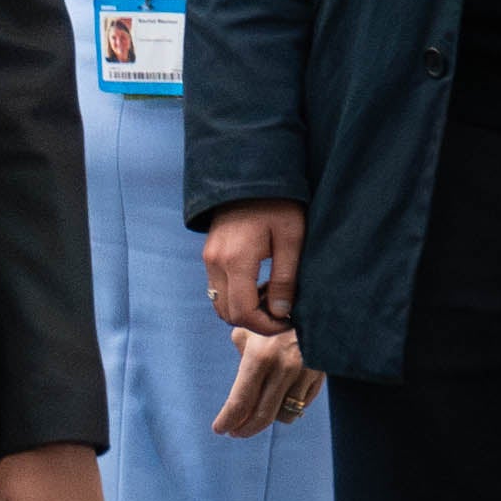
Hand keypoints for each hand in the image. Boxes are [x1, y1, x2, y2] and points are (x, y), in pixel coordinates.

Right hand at [202, 200, 305, 335]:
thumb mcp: (291, 239)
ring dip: (244, 309)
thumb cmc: (278, 203)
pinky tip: (258, 284)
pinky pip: (218, 288)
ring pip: (220, 303)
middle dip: (255, 320)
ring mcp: (208, 258)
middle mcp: (215, 262)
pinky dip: (236, 296)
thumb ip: (285, 279)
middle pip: (227, 313)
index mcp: (236, 260)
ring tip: (270, 296)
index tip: (288, 320)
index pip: (243, 313)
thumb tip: (281, 312)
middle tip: (281, 311)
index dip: (266, 326)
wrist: (251, 174)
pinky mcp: (209, 253)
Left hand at [211, 327, 322, 438]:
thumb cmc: (274, 316)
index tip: (219, 429)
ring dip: (269, 419)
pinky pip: (301, 404)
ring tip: (258, 413)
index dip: (227, 420)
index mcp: (260, 356)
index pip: (240, 401)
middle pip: (262, 415)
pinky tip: (280, 401)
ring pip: (284, 415)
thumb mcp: (251, 329)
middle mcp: (283, 367)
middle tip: (236, 432)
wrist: (315, 304)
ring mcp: (304, 373)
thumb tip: (238, 374)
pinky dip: (288, 407)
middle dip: (245, 429)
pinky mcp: (320, 376)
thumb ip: (240, 352)